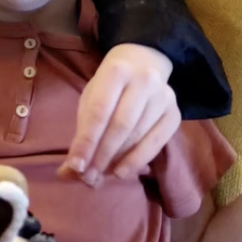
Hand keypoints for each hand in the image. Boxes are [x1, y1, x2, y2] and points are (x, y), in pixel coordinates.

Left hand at [63, 45, 179, 185]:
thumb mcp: (91, 98)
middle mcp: (143, 81)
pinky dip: (137, 160)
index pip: (99, 112)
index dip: (86, 142)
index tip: (75, 166)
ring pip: (138, 136)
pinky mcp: (174, 113)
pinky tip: (122, 171)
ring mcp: (163, 97)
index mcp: (116, 72)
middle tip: (88, 177)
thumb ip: (81, 132)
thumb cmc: (110, 86)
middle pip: (120, 126)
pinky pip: (156, 143)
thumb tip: (67, 172)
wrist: (143, 64)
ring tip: (100, 176)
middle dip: (102, 156)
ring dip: (117, 161)